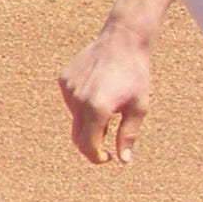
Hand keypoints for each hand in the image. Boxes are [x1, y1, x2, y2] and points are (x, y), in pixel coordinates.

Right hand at [58, 24, 151, 164]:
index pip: (88, 146)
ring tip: (109, 104)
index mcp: (98, 109)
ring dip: (89, 120)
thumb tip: (123, 160)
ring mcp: (68, 89)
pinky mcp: (64, 79)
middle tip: (105, 144)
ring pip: (75, 117)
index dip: (97, 156)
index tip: (107, 157)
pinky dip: (82, 103)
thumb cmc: (136, 75)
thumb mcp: (139, 107)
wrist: (123, 41)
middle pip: (77, 136)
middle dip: (90, 144)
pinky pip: (71, 100)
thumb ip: (128, 135)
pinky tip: (98, 89)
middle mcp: (78, 100)